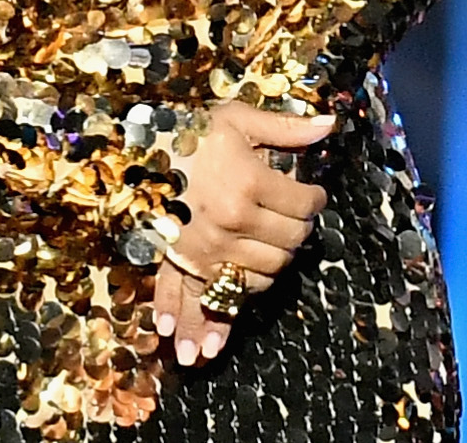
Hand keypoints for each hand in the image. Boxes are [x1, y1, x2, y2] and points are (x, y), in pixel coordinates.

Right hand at [154, 102, 334, 363]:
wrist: (136, 151)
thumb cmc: (192, 132)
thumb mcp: (239, 119)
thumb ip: (286, 127)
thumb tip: (330, 125)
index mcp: (249, 185)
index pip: (304, 205)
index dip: (315, 200)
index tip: (313, 195)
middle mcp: (232, 224)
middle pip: (288, 245)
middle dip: (297, 232)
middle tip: (294, 220)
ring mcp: (208, 250)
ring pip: (261, 277)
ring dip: (273, 267)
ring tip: (273, 250)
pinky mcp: (184, 265)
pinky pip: (203, 299)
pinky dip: (206, 324)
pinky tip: (205, 348)